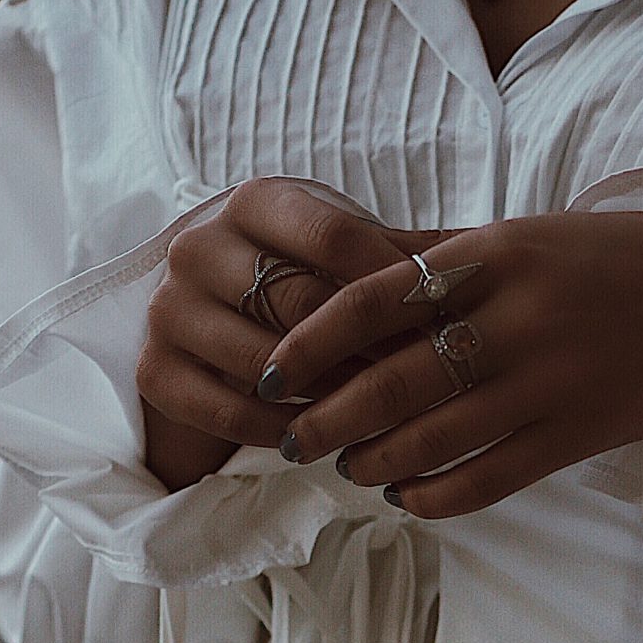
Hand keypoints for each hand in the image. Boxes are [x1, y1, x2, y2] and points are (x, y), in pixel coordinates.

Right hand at [134, 177, 448, 489]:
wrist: (209, 318)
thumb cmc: (298, 277)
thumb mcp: (347, 253)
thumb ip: (407, 253)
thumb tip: (488, 253)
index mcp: (256, 202)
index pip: (335, 238)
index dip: (394, 287)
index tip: (446, 326)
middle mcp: (199, 245)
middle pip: (299, 306)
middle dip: (366, 353)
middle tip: (421, 390)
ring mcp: (169, 308)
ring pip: (263, 363)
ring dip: (325, 399)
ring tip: (374, 423)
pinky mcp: (154, 370)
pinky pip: (224, 410)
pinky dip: (276, 431)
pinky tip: (313, 440)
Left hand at [255, 211, 642, 516]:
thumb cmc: (612, 263)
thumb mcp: (525, 234)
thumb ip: (437, 251)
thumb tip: (340, 263)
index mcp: (495, 255)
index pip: (374, 298)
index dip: (310, 340)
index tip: (270, 370)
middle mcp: (516, 320)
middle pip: (391, 380)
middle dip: (326, 417)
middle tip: (288, 436)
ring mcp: (547, 386)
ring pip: (430, 440)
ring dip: (370, 460)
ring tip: (344, 464)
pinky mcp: (573, 438)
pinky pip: (482, 482)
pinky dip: (430, 496)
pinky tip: (403, 495)